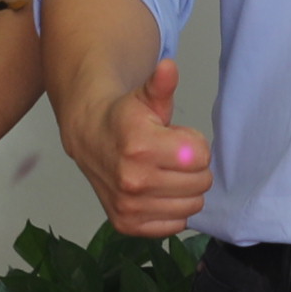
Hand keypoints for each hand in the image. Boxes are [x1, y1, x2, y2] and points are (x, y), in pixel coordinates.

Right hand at [79, 57, 210, 237]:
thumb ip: (161, 85)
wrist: (89, 137)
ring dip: (185, 189)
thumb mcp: (146, 97)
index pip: (201, 156)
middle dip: (192, 167)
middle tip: (171, 157)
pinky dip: (173, 209)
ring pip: (193, 205)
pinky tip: (158, 192)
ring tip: (165, 172)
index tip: (175, 138)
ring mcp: (129, 206)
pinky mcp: (127, 224)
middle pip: (201, 182)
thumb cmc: (125, 118)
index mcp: (140, 145)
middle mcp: (133, 180)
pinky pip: (176, 224)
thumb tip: (168, 67)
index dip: (194, 144)